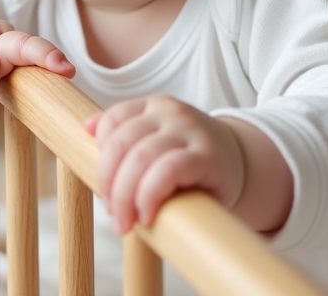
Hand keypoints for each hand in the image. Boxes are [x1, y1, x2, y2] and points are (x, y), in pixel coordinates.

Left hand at [84, 95, 244, 234]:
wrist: (239, 165)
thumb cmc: (188, 160)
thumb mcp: (156, 141)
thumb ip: (125, 135)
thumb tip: (87, 127)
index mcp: (154, 106)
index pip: (112, 121)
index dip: (101, 158)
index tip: (103, 188)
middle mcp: (171, 112)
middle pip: (121, 143)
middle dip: (109, 183)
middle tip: (114, 213)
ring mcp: (190, 130)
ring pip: (141, 158)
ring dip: (126, 196)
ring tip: (127, 221)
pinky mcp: (207, 156)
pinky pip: (168, 170)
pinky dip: (150, 195)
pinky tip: (148, 215)